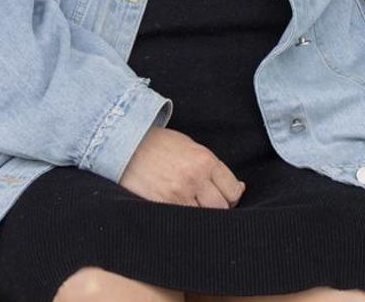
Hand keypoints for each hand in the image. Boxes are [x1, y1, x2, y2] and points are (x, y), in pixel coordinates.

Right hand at [118, 126, 244, 208]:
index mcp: (205, 159)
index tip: (225, 197)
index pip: (233, 189)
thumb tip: (238, 188)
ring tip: (193, 207)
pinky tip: (180, 211)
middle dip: (219, 208)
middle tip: (209, 204)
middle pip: (222, 206)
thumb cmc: (160, 145)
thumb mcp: (191, 147)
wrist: (126, 144)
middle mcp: (194, 177)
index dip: (231, 196)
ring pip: (205, 216)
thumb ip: (213, 167)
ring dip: (202, 215)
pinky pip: (184, 221)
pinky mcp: (162, 204)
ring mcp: (178, 193)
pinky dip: (186, 220)